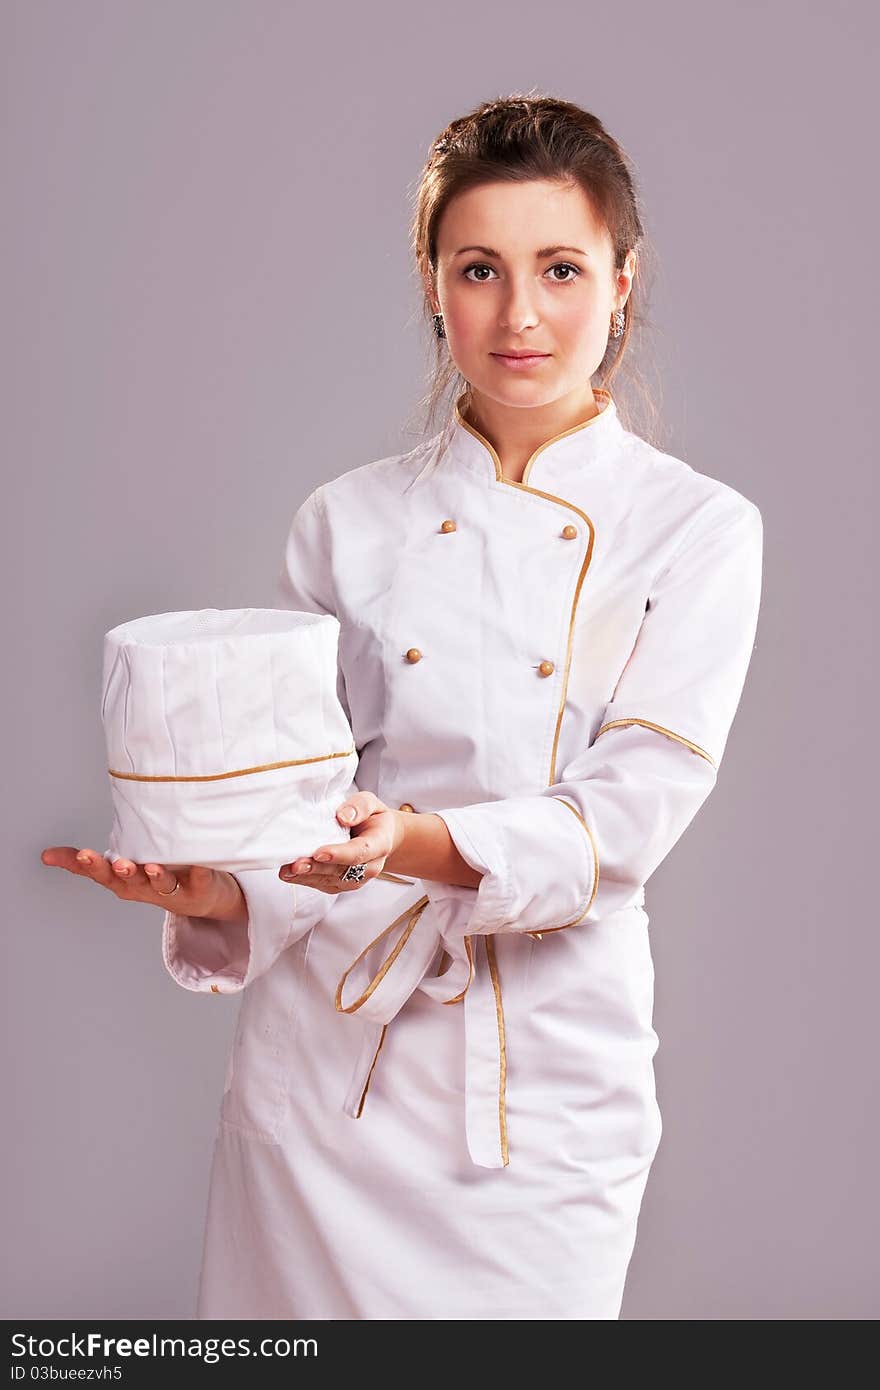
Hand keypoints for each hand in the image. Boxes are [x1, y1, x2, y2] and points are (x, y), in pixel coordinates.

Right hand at [41, 846, 244, 920]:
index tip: (81, 853)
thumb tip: (46, 855)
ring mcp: (173, 890)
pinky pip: (199, 878)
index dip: (88, 867)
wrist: (205, 900)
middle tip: (114, 863)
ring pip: (161, 884)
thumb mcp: (119, 871)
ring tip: (150, 866)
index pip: (100, 874)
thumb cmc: (157, 879)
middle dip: (120, 872)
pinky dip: (198, 872)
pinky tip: (197, 863)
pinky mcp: (199, 887)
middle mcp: (145, 888)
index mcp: (125, 883)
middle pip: (129, 881)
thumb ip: (87, 863)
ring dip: (154, 876)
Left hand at [278, 791, 405, 894]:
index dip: (340, 854)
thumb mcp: (371, 803)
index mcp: (380, 844)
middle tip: (297, 864)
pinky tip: (289, 874)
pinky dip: (305, 880)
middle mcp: (370, 866)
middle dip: (317, 869)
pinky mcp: (341, 884)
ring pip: (330, 881)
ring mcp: (356, 878)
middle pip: (342, 871)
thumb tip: (343, 816)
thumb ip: (360, 806)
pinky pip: (323, 885)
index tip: (319, 852)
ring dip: (307, 877)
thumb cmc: (372, 818)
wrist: (379, 836)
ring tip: (287, 870)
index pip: (360, 852)